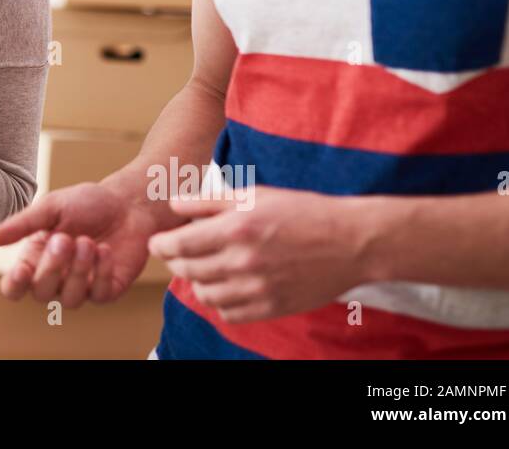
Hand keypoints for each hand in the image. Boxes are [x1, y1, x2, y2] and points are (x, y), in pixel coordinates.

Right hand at [0, 175, 174, 307]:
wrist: (128, 203)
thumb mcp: (51, 208)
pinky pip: (98, 294)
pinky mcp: (107, 290)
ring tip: (88, 241)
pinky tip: (105, 250)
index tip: (22, 268)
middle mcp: (56, 278)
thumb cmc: (87, 203)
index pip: (15, 287)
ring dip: (77, 270)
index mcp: (35, 258)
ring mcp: (82, 286)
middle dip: (52, 267)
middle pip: (41, 293)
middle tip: (65, 238)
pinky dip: (100, 272)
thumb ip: (21, 224)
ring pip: (69, 300)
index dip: (15, 284)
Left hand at [148, 185, 372, 323]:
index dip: (161, 246)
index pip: (179, 245)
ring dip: (197, 282)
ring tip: (202, 269)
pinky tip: (226, 286)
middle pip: (188, 270)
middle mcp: (243, 261)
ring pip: (206, 295)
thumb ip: (209, 202)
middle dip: (174, 262)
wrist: (350, 241)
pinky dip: (220, 302)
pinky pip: (229, 313)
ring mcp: (258, 289)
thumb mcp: (253, 195)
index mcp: (236, 229)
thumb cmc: (301, 211)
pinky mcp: (271, 308)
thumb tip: (173, 205)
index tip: (158, 243)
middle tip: (176, 253)